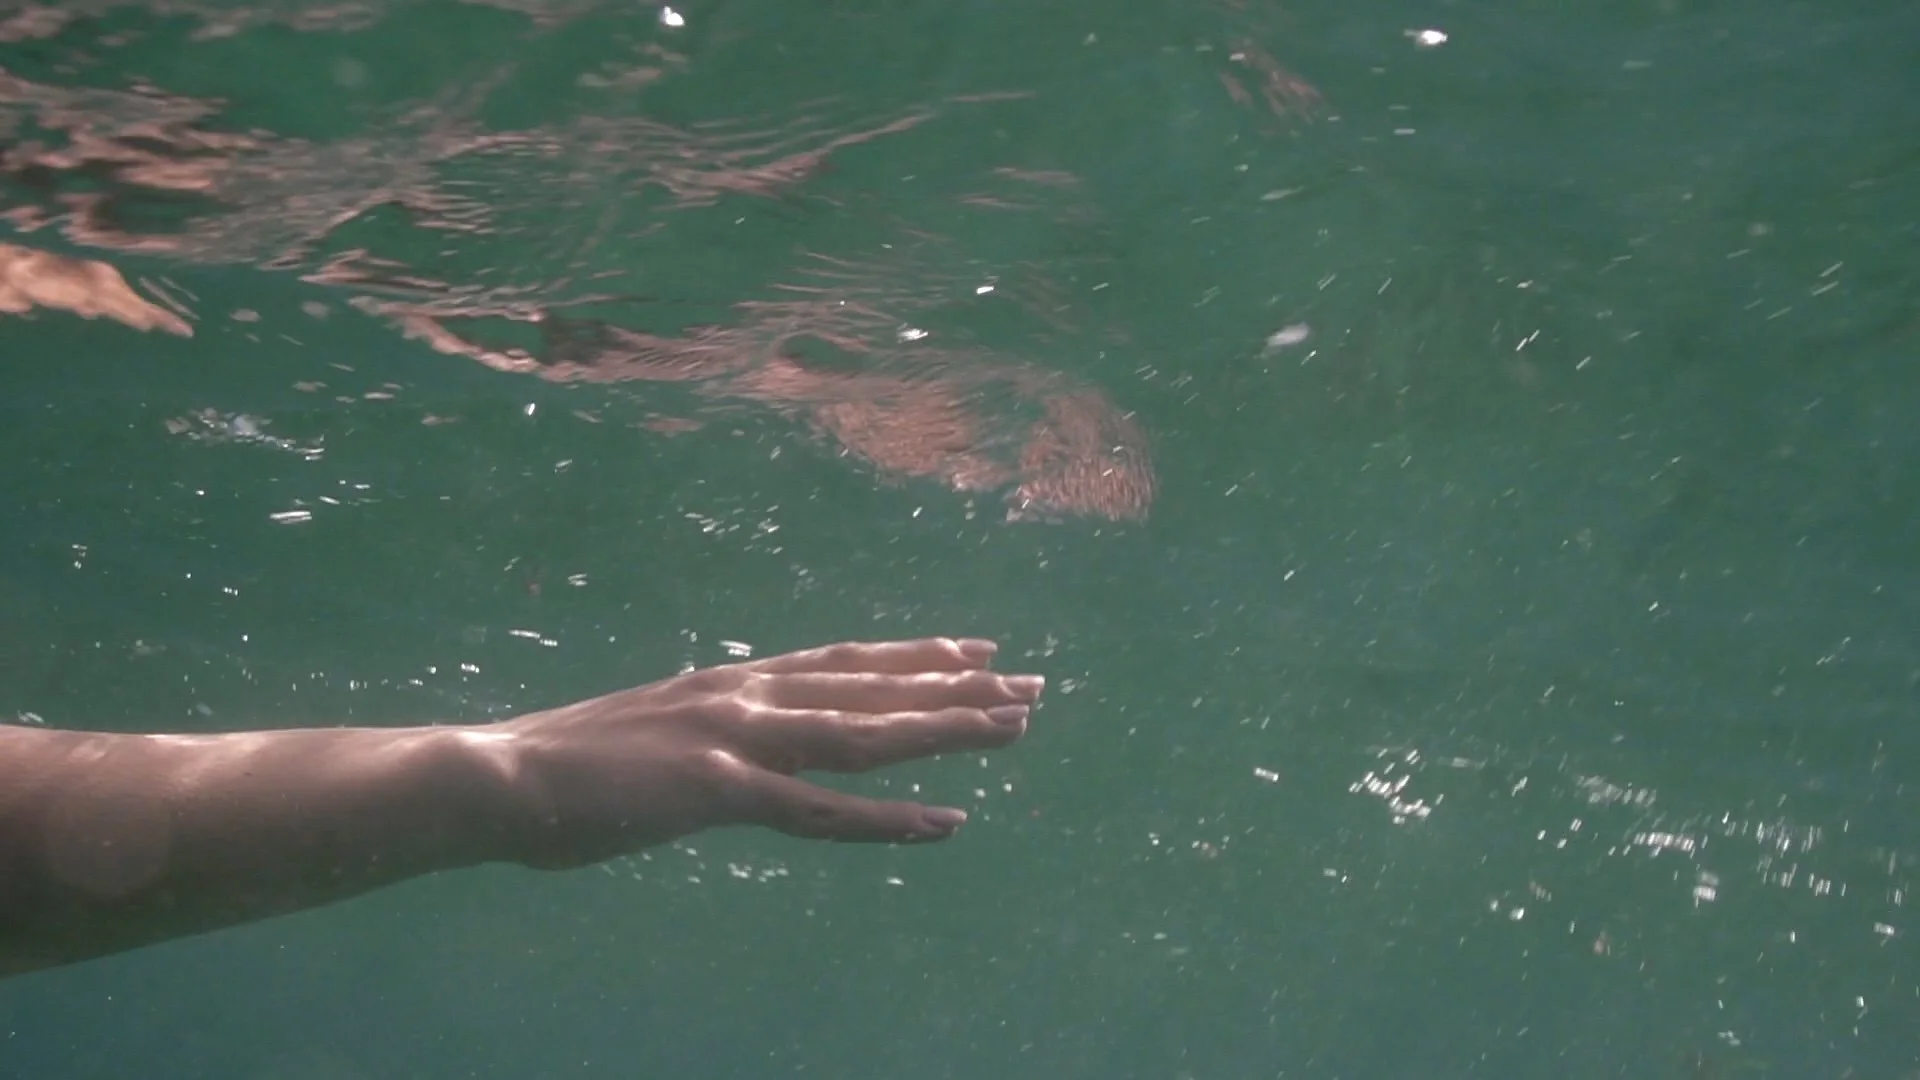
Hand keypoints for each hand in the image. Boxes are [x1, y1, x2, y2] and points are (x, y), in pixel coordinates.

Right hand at [496, 637, 1041, 867]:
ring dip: (947, 730)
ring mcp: (736, 738)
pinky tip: (946, 822)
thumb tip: (720, 752)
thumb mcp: (648, 732)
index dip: (913, 656)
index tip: (973, 651)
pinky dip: (889, 819)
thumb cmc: (560, 765)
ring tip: (1016, 725)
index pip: (841, 661)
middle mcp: (746, 694)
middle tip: (1030, 684)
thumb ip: (698, 735)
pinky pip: (821, 810)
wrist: (493, 774)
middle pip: (873, 688)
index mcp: (730, 681)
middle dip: (957, 687)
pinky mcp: (718, 789)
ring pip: (866, 732)